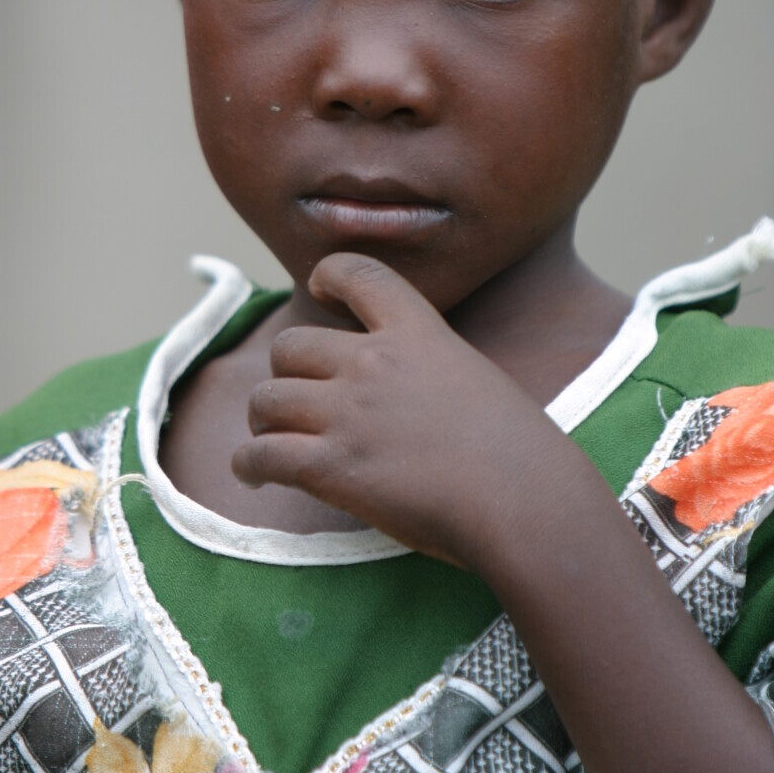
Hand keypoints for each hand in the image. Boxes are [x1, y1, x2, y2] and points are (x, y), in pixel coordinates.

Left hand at [231, 252, 554, 565]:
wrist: (524, 499)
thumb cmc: (519, 451)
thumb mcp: (478, 376)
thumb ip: (431, 367)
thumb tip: (408, 390)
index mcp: (418, 331)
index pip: (359, 273)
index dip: (329, 273)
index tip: (320, 287)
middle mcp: (374, 362)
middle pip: (290, 346)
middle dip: (285, 374)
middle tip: (292, 403)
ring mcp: (349, 413)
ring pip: (266, 399)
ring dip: (262, 421)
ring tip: (268, 441)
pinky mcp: (333, 467)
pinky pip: (262, 454)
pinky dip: (248, 464)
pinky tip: (255, 474)